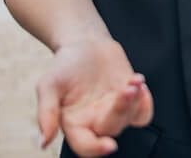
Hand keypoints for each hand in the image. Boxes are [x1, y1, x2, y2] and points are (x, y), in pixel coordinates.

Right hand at [37, 37, 153, 155]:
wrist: (84, 43)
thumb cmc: (63, 65)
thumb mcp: (48, 85)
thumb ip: (46, 113)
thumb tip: (43, 142)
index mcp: (74, 123)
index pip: (85, 145)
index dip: (96, 149)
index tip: (110, 146)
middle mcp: (95, 120)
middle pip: (112, 130)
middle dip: (122, 111)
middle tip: (126, 89)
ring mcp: (114, 109)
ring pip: (130, 119)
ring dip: (136, 103)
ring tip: (134, 81)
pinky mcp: (129, 97)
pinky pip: (142, 111)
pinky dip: (146, 103)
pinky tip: (140, 83)